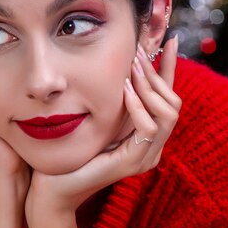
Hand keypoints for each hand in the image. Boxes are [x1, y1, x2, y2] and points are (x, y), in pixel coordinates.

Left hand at [25, 36, 180, 222]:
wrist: (53, 186)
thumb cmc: (71, 150)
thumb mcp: (98, 117)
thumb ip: (113, 98)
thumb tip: (119, 63)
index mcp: (146, 135)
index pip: (168, 98)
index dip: (170, 69)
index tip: (171, 40)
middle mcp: (153, 147)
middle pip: (174, 103)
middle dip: (157, 73)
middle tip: (138, 53)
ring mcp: (146, 157)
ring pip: (168, 113)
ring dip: (150, 86)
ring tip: (131, 67)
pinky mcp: (134, 163)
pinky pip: (148, 128)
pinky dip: (138, 106)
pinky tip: (124, 90)